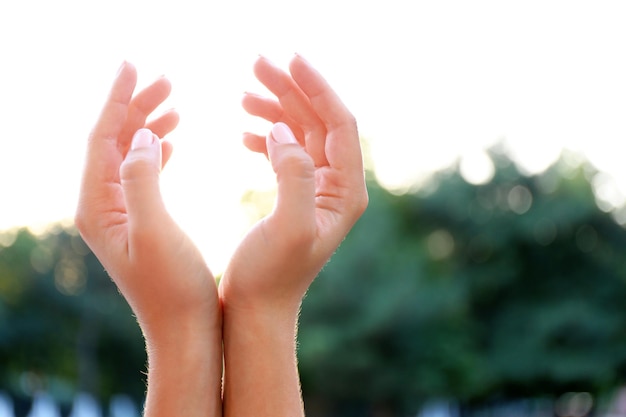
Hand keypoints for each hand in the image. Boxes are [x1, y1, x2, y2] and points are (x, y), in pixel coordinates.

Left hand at [75, 62, 220, 416]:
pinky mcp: (139, 220)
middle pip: (113, 141)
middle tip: (167, 82)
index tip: (135, 66)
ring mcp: (120, 214)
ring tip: (175, 104)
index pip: (101, 138)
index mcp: (98, 206)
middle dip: (136, 107)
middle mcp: (102, 206)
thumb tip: (145, 135)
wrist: (185, 329)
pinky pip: (141, 173)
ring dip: (149, 126)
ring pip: (129, 155)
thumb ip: (143, 178)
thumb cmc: (173, 287)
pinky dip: (157, 150)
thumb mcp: (156, 230)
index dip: (117, 99)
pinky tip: (173, 141)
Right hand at [220, 54, 367, 315]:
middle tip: (256, 64)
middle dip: (291, 90)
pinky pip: (286, 151)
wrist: (257, 310)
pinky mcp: (296, 195)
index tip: (289, 59)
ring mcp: (317, 190)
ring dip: (276, 109)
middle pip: (319, 121)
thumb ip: (293, 175)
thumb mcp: (287, 228)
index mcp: (345, 191)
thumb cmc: (270, 278)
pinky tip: (244, 131)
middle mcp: (337, 187)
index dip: (317, 87)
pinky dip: (267, 135)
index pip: (339, 124)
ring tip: (243, 94)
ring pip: (301, 132)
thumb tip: (282, 129)